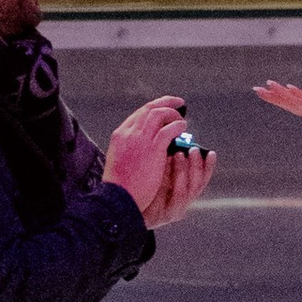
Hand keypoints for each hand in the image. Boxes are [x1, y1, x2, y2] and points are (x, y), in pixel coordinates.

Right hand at [104, 95, 214, 226]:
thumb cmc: (120, 186)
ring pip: (160, 114)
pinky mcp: (153, 149)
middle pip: (150, 109)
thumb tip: (148, 142)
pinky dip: (178, 126)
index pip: (139, 113)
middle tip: (179, 103)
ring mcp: (141, 140)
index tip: (164, 107)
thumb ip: (130, 148)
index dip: (154, 108)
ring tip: (182, 120)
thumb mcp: (119, 160)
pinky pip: (169, 130)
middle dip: (166, 103)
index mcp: (120, 135)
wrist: (118, 198)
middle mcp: (129, 133)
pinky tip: (183, 128)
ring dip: (173, 114)